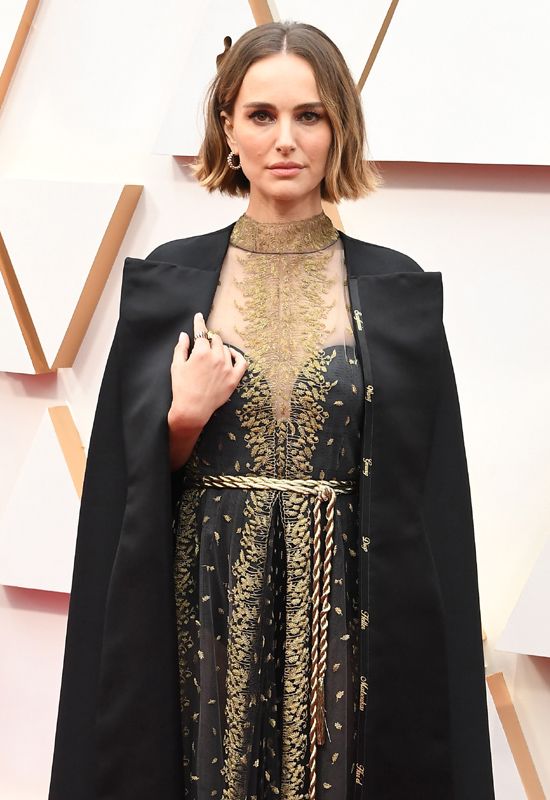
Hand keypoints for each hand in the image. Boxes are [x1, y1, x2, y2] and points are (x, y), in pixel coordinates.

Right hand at [167, 312, 247, 469]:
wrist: (192, 409)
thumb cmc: (181, 388)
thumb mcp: (176, 366)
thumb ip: (181, 348)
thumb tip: (184, 335)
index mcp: (201, 352)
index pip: (201, 332)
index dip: (199, 323)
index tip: (199, 316)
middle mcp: (216, 357)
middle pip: (216, 339)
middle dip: (210, 339)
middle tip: (206, 343)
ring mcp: (227, 367)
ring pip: (226, 349)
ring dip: (220, 348)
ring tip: (214, 354)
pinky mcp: (234, 378)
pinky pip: (242, 362)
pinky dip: (238, 356)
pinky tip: (232, 355)